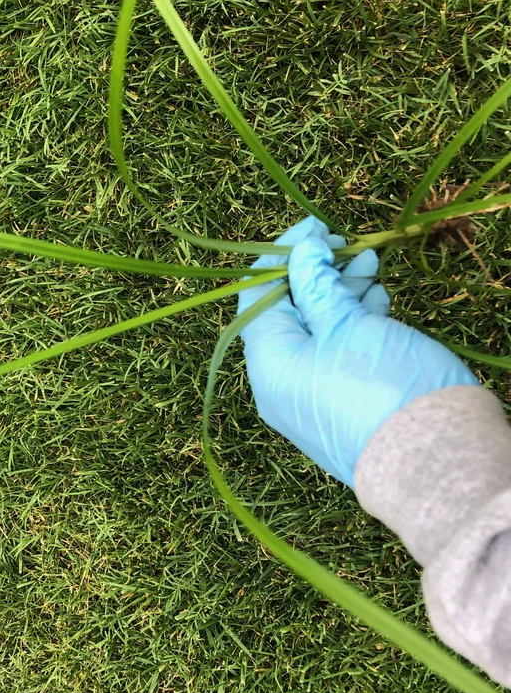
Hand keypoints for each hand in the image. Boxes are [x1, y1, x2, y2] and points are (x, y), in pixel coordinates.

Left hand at [238, 217, 478, 486]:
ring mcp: (308, 398)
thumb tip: (301, 252)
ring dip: (339, 295)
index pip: (256, 295)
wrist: (436, 464)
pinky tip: (377, 302)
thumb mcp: (349, 324)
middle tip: (348, 245)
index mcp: (267, 362)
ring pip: (316, 332)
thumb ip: (318, 286)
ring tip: (369, 267)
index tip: (315, 228)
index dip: (282, 255)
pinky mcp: (340, 405)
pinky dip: (352, 324)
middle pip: (286, 313)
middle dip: (316, 273)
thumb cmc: (385, 387)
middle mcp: (278, 384)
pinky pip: (334, 355)